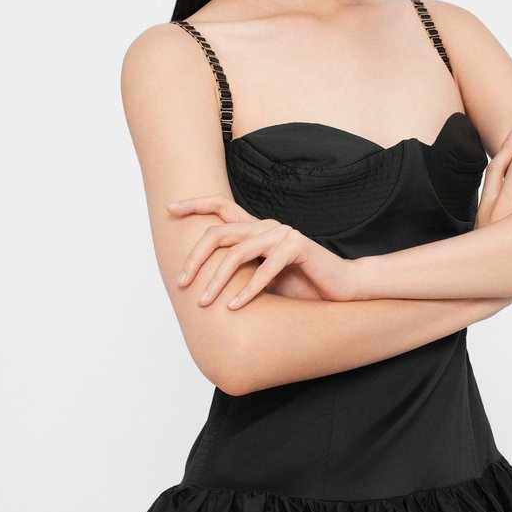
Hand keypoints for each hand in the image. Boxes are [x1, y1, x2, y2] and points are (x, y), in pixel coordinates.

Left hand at [166, 194, 356, 308]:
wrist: (341, 289)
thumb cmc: (300, 286)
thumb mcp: (261, 278)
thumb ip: (237, 271)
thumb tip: (198, 284)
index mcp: (257, 229)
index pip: (221, 206)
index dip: (195, 204)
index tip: (170, 208)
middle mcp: (266, 226)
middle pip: (219, 231)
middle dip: (195, 256)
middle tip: (181, 282)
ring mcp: (283, 234)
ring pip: (238, 252)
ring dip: (217, 280)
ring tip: (204, 303)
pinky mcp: (298, 247)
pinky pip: (265, 269)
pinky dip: (247, 291)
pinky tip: (233, 307)